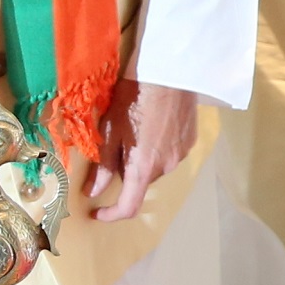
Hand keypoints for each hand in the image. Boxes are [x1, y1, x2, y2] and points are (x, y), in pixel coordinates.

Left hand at [69, 80, 200, 223]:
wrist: (168, 70)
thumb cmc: (133, 96)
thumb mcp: (110, 130)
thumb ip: (103, 166)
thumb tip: (93, 191)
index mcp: (143, 167)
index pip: (129, 206)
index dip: (111, 214)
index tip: (98, 212)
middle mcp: (166, 166)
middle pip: (141, 180)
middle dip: (126, 170)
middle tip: (117, 143)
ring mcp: (181, 154)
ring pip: (155, 166)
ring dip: (144, 157)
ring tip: (137, 127)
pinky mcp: (191, 141)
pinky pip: (169, 153)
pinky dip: (158, 147)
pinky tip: (154, 123)